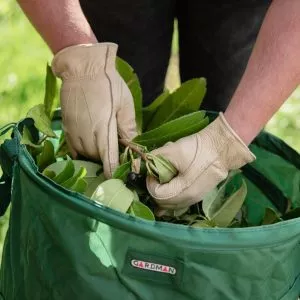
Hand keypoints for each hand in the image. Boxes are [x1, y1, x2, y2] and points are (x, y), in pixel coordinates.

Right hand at [52, 43, 136, 177]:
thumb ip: (127, 127)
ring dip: (94, 156)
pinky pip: (72, 148)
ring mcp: (74, 131)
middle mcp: (87, 134)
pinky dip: (81, 151)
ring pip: (84, 154)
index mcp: (104, 129)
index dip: (113, 170)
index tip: (118, 177)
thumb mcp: (124, 103)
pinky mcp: (66, 126)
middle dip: (107, 160)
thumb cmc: (108, 83)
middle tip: (116, 156)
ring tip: (103, 150)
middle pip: (97, 158)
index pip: (108, 159)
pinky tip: (88, 148)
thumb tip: (133, 146)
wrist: (83, 67)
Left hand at [146, 113, 255, 215]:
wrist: (222, 148)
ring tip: (161, 181)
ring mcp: (194, 199)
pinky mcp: (198, 195)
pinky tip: (168, 191)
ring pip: (171, 205)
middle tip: (155, 175)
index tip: (152, 171)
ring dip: (162, 195)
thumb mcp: (172, 150)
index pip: (157, 194)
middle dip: (155, 189)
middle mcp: (188, 200)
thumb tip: (144, 162)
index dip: (150, 182)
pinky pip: (180, 203)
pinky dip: (171, 199)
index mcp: (181, 191)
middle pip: (162, 203)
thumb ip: (155, 158)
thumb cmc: (198, 149)